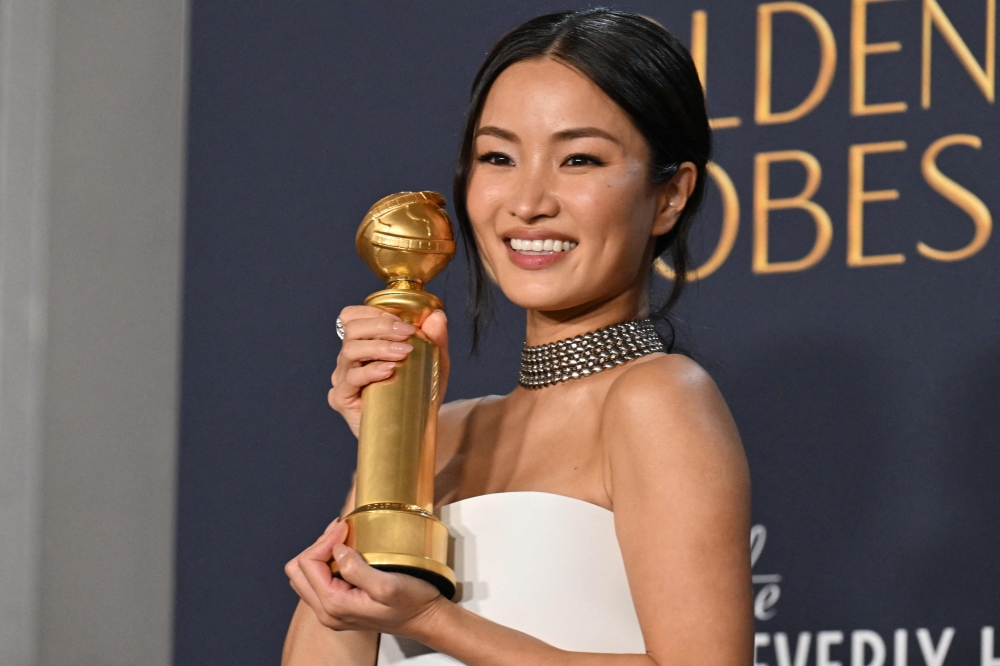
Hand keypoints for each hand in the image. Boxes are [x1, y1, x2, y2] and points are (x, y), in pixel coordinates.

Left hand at [285, 519, 445, 637]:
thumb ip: (357, 570)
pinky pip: (318, 581)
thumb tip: (337, 550)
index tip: (346, 527)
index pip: (307, 564)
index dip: (325, 540)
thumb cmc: (412, 603)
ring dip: (320, 553)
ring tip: (342, 537)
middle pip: (297, 571)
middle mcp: (327, 612)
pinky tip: (345, 551)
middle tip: (341, 531)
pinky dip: (326, 562)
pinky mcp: (340, 606)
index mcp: (335, 604)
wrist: (426, 619)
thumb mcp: (388, 585)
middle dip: (317, 546)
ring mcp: (332, 611)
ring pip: (304, 576)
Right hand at [329, 306, 449, 436]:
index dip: (375, 313)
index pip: (354, 317)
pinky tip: (388, 371)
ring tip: (403, 353)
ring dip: (379, 347)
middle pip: (352, 330)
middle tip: (407, 334)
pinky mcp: (341, 399)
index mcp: (363, 344)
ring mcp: (342, 379)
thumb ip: (436, 339)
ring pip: (350, 351)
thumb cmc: (419, 393)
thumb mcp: (434, 363)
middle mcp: (348, 359)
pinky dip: (370, 371)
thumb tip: (437, 316)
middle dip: (381, 326)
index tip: (404, 322)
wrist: (416, 430)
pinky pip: (350, 379)